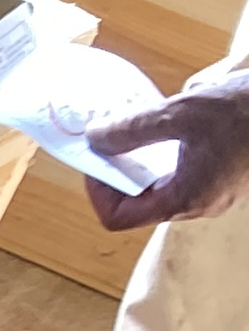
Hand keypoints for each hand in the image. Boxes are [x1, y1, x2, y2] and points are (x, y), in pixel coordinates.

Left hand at [91, 75, 248, 229]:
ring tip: (148, 122)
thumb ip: (133, 129)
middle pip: (141, 201)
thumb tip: (95, 138)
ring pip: (167, 182)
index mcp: (185, 199)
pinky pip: (192, 168)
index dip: (97, 190)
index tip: (95, 156)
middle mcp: (202, 203)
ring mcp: (221, 190)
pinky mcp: (234, 173)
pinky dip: (175, 148)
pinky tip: (182, 118)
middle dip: (122, 168)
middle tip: (115, 135)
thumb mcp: (183, 113)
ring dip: (149, 155)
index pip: (118, 217)